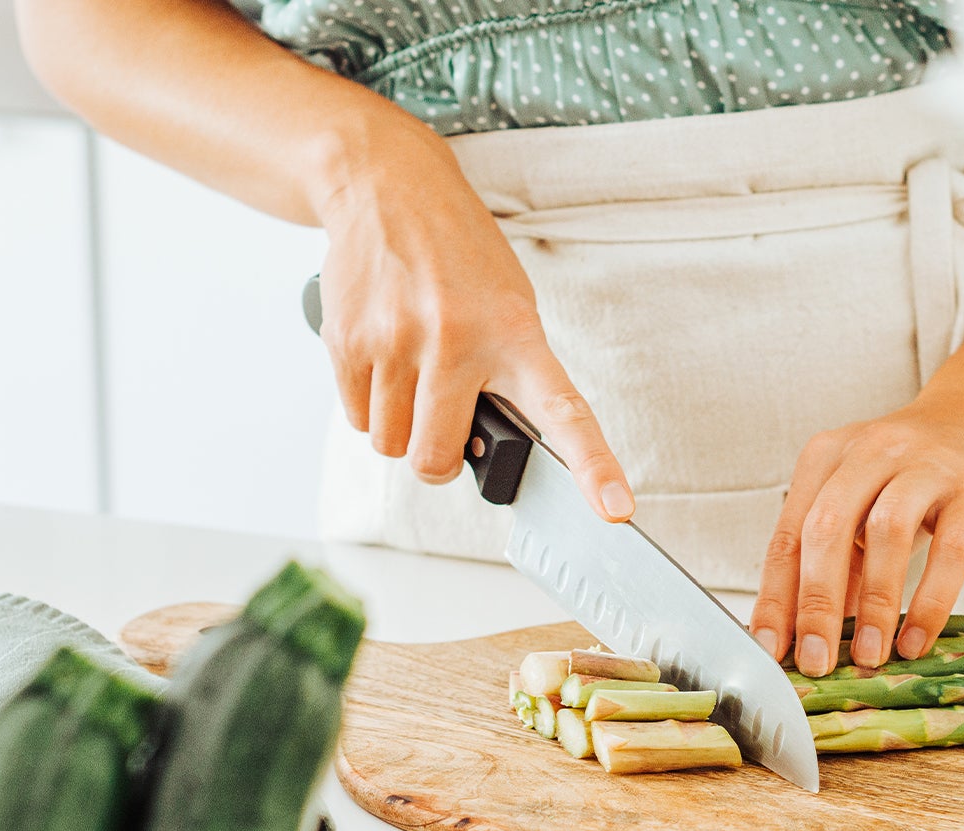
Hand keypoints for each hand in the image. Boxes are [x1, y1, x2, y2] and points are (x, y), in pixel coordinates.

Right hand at [314, 127, 632, 520]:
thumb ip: (506, 373)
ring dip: (400, 428)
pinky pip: (356, 418)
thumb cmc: (457, 255)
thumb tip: (485, 447)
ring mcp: (397, 342)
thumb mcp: (506, 302)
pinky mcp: (348, 341)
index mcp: (515, 334)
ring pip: (390, 445)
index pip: (564, 412)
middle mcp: (457, 341)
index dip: (593, 466)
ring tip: (410, 375)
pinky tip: (382, 359)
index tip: (614, 509)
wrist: (388, 188)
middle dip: (437, 460)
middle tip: (443, 427)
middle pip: (435, 459)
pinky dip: (368, 406)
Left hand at [750, 390, 963, 676]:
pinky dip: (930, 602)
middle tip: (816, 661)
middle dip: (816, 603)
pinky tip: (915, 640)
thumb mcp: (859, 503)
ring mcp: (923, 466)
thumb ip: (833, 559)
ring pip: (886, 534)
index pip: (788, 535)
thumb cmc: (909, 475)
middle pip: (827, 529)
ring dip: (875, 605)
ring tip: (869, 656)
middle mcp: (869, 453)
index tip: (770, 649)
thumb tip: (801, 635)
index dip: (775, 598)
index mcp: (825, 457)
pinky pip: (950, 551)